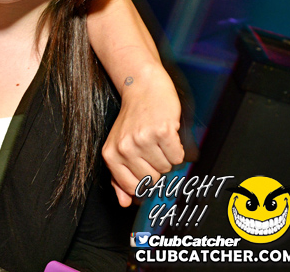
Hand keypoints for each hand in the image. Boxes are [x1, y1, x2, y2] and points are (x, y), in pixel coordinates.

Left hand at [102, 67, 184, 206]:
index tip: (148, 172)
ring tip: (158, 139)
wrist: (142, 88)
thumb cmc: (133, 119)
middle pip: (152, 180)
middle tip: (152, 149)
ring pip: (167, 168)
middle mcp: (124, 149)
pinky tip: (168, 135)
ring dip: (168, 156)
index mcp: (111, 155)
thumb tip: (125, 202)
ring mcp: (143, 140)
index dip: (145, 183)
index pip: (133, 188)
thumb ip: (119, 176)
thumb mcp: (118, 146)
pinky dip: (178, 148)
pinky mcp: (162, 132)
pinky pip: (178, 156)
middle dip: (157, 168)